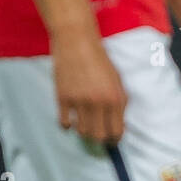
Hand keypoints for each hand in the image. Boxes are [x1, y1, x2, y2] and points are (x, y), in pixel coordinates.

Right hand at [51, 28, 126, 145]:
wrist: (76, 40)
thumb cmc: (98, 58)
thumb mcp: (116, 79)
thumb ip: (118, 102)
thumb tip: (117, 125)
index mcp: (115, 97)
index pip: (116, 131)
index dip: (114, 140)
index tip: (111, 141)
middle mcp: (98, 102)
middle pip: (98, 137)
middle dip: (99, 139)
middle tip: (97, 135)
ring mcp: (79, 101)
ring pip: (82, 132)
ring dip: (83, 131)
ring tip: (84, 123)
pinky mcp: (63, 98)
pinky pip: (64, 124)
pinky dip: (67, 125)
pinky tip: (70, 118)